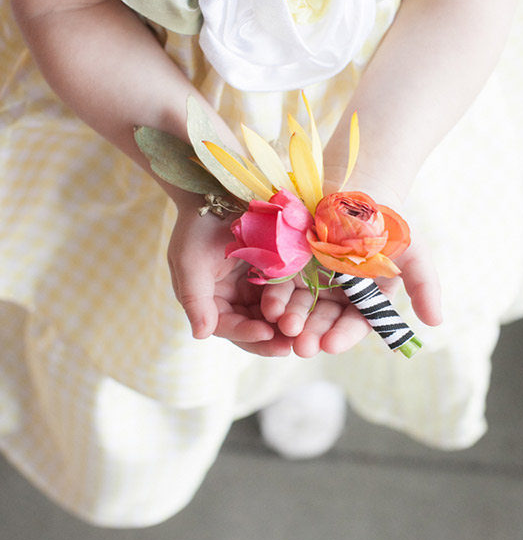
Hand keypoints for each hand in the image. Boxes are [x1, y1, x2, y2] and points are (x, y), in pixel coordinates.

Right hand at [167, 198, 292, 355]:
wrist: (217, 192)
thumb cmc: (198, 226)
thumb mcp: (190, 261)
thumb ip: (195, 298)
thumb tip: (200, 335)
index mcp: (208, 304)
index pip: (227, 327)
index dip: (245, 334)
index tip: (266, 335)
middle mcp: (232, 301)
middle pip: (252, 328)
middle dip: (271, 340)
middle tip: (292, 347)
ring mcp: (254, 289)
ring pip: (271, 317)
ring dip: (287, 327)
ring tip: (306, 336)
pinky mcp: (274, 274)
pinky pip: (287, 295)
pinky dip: (297, 305)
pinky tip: (313, 312)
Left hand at [260, 230, 440, 358]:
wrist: (356, 189)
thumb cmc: (388, 223)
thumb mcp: (413, 253)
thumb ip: (424, 286)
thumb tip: (436, 322)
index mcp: (365, 299)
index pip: (355, 323)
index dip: (343, 336)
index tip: (330, 345)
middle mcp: (337, 295)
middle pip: (323, 319)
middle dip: (312, 333)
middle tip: (302, 347)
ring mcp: (311, 280)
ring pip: (300, 306)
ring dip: (291, 320)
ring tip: (284, 328)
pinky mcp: (290, 265)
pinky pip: (280, 284)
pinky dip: (275, 297)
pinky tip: (269, 307)